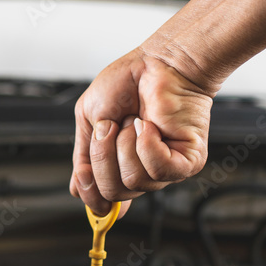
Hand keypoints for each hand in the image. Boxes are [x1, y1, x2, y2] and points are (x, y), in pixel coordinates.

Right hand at [70, 47, 213, 214]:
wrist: (156, 63)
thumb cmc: (126, 84)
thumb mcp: (89, 120)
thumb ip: (83, 158)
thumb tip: (78, 191)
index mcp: (118, 166)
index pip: (105, 201)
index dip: (92, 194)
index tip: (84, 177)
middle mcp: (141, 172)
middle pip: (113, 192)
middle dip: (103, 157)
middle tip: (111, 127)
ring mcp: (164, 170)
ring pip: (133, 181)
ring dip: (126, 145)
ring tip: (135, 121)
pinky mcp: (186, 162)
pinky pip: (158, 170)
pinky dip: (147, 144)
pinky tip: (150, 126)